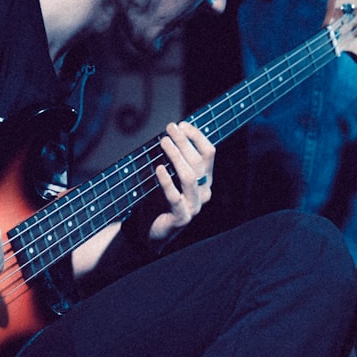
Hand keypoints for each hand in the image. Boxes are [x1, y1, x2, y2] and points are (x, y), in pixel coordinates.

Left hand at [147, 121, 214, 242]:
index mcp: (204, 180)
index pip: (208, 153)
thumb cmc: (157, 200)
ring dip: (176, 156)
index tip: (181, 125)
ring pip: (189, 177)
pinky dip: (167, 181)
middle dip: (184, 142)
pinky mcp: (182, 218)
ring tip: (163, 142)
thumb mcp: (167, 176)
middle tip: (169, 128)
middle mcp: (204, 192)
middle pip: (198, 162)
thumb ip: (172, 160)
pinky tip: (158, 168)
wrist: (149, 232)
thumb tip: (168, 133)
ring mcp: (194, 206)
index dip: (197, 137)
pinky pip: (176, 197)